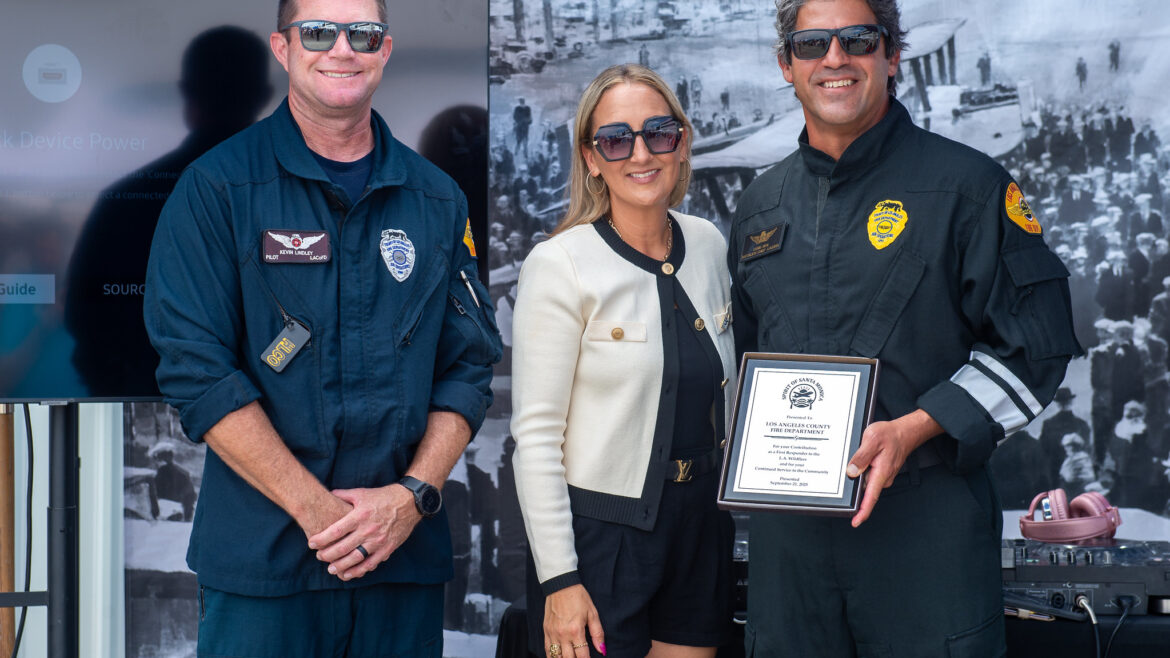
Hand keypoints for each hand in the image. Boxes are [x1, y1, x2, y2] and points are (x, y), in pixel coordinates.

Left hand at [307, 484, 420, 580]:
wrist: (410, 502)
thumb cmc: (384, 497)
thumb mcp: (363, 493)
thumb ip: (344, 495)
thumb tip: (329, 495)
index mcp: (360, 515)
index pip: (336, 530)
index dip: (322, 539)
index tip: (312, 543)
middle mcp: (369, 529)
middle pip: (343, 547)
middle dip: (327, 554)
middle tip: (319, 557)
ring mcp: (379, 540)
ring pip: (356, 558)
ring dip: (341, 565)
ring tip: (330, 569)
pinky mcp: (388, 548)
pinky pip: (371, 563)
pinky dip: (358, 571)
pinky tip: (348, 574)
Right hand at [544, 584, 605, 656]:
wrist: (560, 585)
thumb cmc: (578, 597)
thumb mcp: (592, 613)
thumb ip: (597, 634)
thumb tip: (603, 650)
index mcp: (576, 630)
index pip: (582, 656)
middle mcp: (563, 634)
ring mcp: (552, 633)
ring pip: (556, 657)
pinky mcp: (546, 630)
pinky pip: (547, 649)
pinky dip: (552, 656)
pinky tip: (559, 657)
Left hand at [846, 410, 939, 527]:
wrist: (906, 432)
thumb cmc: (891, 435)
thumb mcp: (872, 439)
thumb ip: (861, 456)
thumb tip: (851, 472)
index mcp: (881, 473)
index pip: (870, 498)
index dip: (863, 512)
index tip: (855, 522)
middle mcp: (883, 478)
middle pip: (864, 489)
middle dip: (855, 482)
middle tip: (854, 464)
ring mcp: (883, 476)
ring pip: (865, 481)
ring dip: (859, 472)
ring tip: (863, 453)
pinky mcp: (881, 473)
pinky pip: (868, 475)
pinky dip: (863, 468)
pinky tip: (865, 456)